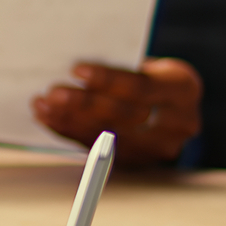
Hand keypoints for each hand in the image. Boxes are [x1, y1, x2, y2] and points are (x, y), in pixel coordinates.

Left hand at [32, 58, 201, 165]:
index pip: (141, 86)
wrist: (171, 108)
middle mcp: (176, 122)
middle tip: (52, 93)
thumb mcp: (150, 66)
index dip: (107, 79)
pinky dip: (68, 131)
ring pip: (105, 134)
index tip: (76, 70)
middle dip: (82, 104)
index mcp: (182, 89)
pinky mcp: (134, 160)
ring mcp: (155, 147)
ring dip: (68, 119)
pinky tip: (49, 119)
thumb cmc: (152, 77)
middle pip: (122, 115)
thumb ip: (122, 67)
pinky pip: (95, 146)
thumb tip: (72, 65)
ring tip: (43, 105)